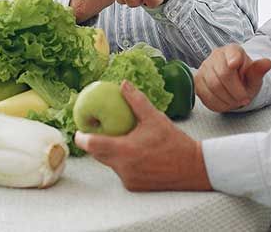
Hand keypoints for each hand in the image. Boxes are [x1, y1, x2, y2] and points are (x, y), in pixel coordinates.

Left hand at [74, 81, 211, 191]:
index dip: (82, 138)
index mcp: (126, 150)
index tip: (77, 131)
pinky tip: (133, 152)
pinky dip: (123, 162)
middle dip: (95, 144)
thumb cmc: (174, 142)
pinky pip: (121, 172)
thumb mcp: (155, 118)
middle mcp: (124, 168)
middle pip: (99, 156)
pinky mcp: (134, 186)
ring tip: (117, 139)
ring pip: (111, 164)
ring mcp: (129, 179)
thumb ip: (136, 101)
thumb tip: (123, 84)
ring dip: (111, 153)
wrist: (193, 168)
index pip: (94, 145)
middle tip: (95, 131)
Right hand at [195, 44, 270, 111]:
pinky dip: (218, 104)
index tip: (234, 65)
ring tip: (235, 100)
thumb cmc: (245, 79)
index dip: (232, 60)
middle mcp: (216, 56)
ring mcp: (204, 68)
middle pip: (222, 75)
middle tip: (243, 98)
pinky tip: (225, 102)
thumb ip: (258, 71)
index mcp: (232, 50)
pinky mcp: (197, 81)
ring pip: (213, 87)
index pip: (231, 54)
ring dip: (227, 99)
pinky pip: (205, 95)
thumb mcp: (255, 77)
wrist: (235, 86)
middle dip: (235, 92)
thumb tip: (267, 63)